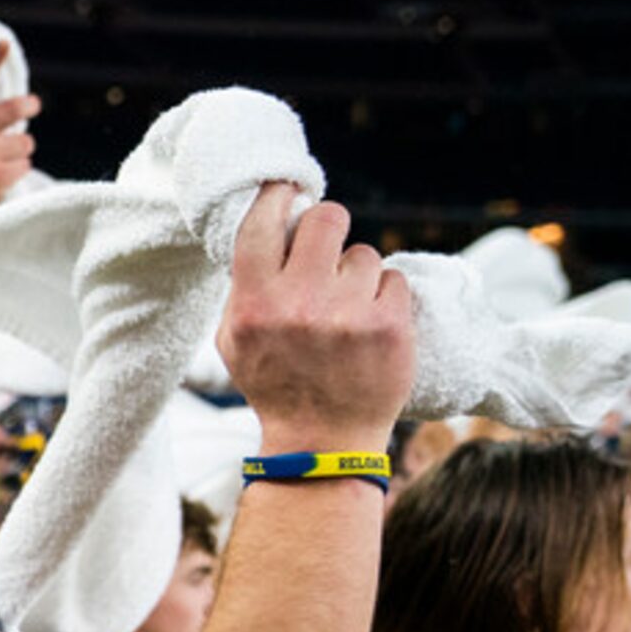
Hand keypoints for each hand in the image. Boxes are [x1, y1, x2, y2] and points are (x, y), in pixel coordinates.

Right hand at [218, 183, 415, 456]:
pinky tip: (371, 324)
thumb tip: (270, 230)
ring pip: (365, 253)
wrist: (321, 441)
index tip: (288, 190)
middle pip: (326, 218)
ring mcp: (348, 314)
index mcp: (255, 303)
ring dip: (358, 274)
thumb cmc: (275, 383)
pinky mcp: (390, 326)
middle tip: (327, 250)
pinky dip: (385, 297)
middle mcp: (299, 303)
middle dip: (329, 228)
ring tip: (348, 308)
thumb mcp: (236, 340)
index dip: (278, 196)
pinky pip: (394, 279)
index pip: (262, 224)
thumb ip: (245, 288)